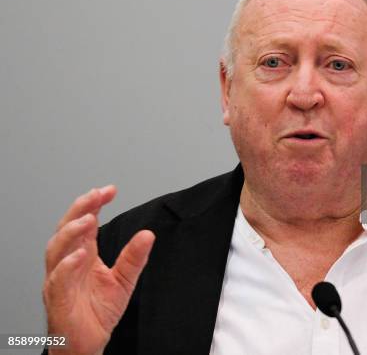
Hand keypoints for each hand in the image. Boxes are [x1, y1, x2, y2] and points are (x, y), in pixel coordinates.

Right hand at [43, 186, 154, 354]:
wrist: (88, 344)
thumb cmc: (98, 313)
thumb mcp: (124, 280)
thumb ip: (134, 257)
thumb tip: (148, 234)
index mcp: (83, 256)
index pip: (85, 223)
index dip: (94, 204)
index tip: (109, 190)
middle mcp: (68, 264)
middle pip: (66, 229)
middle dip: (79, 209)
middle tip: (95, 196)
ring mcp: (60, 280)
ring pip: (56, 249)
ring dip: (71, 232)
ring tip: (88, 218)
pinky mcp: (58, 299)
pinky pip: (58, 279)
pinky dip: (67, 265)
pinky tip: (80, 254)